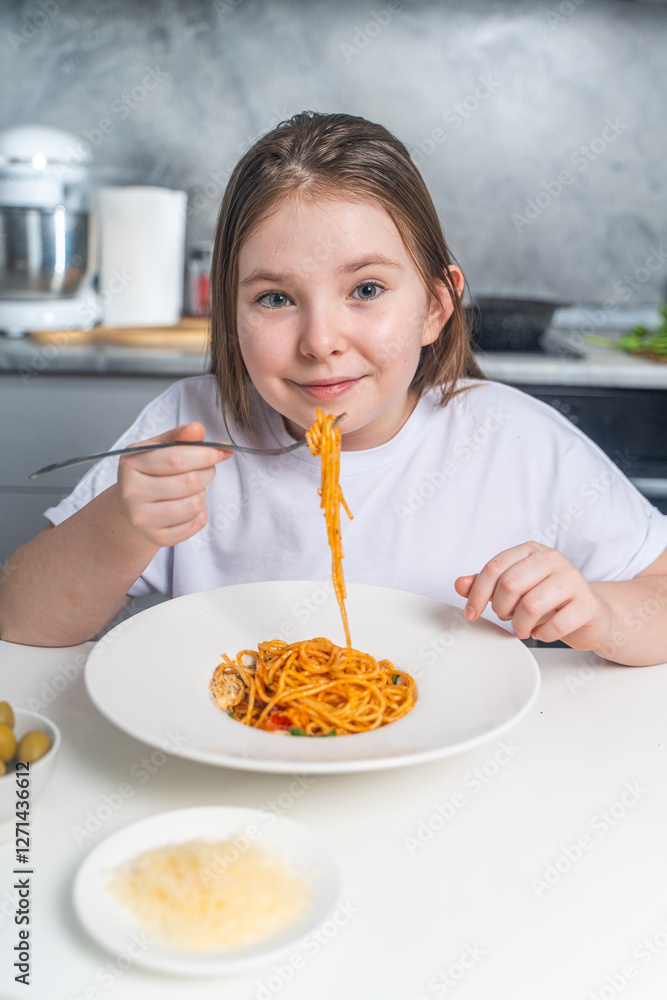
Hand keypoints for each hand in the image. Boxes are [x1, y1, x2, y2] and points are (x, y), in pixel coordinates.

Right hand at [117, 422, 231, 547]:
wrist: (132, 507)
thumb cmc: (151, 472)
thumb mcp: (159, 448)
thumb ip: (180, 436)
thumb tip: (198, 428)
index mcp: (131, 463)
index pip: (177, 458)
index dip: (206, 454)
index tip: (223, 452)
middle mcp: (132, 492)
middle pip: (189, 482)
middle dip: (207, 473)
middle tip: (206, 470)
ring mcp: (142, 518)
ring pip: (194, 505)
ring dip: (203, 494)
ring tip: (193, 489)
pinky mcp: (156, 537)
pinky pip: (195, 524)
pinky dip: (201, 514)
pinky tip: (190, 506)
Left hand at [454, 540, 611, 649]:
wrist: (592, 613)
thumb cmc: (549, 599)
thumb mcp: (515, 588)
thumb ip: (487, 584)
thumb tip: (460, 584)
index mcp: (531, 550)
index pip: (495, 567)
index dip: (477, 593)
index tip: (471, 613)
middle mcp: (553, 559)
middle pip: (511, 584)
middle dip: (502, 609)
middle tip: (507, 618)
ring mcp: (573, 579)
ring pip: (531, 605)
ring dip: (520, 625)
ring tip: (524, 628)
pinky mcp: (588, 603)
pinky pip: (555, 624)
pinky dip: (542, 635)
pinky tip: (543, 632)